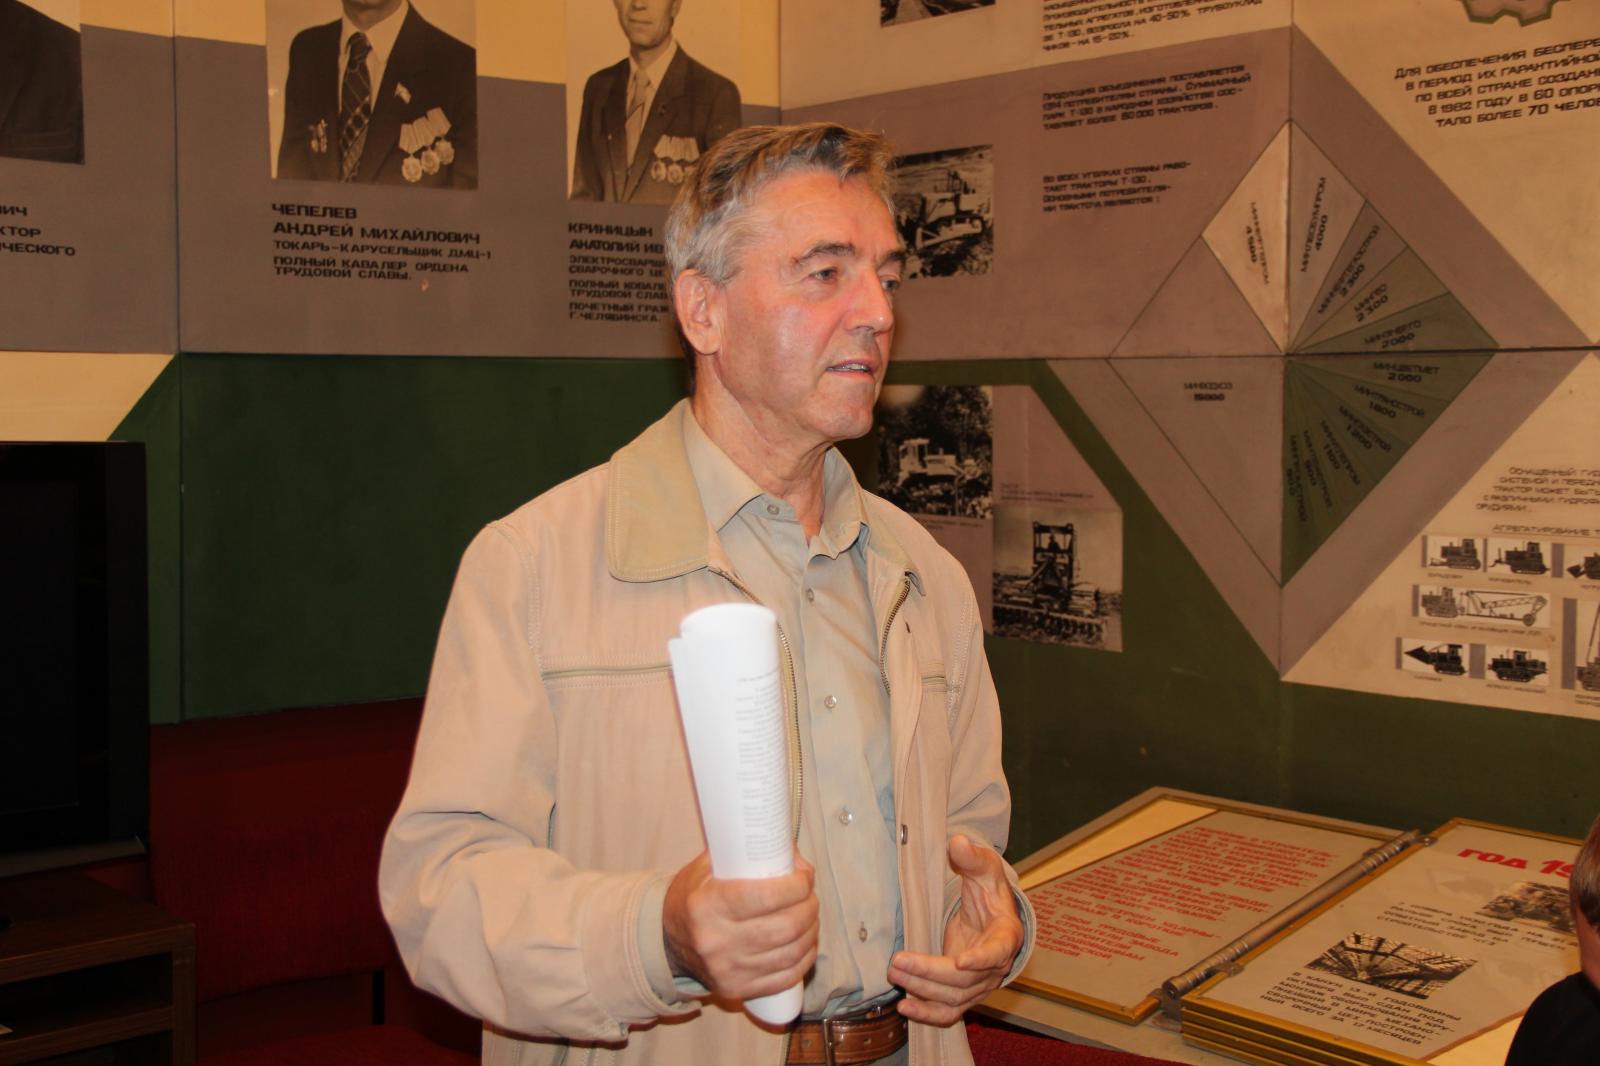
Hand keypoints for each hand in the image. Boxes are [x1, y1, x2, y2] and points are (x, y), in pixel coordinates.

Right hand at [662, 848, 818, 1000]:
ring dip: (811, 931)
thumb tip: (789, 849)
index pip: (764, 896)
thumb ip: (744, 854)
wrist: (666, 942)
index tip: (804, 876)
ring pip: (790, 953)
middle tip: (810, 895)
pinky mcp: (737, 990)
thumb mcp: (706, 867)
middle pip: (784, 927)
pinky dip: (804, 959)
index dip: (796, 886)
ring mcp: (728, 970)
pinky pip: (785, 978)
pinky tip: (806, 944)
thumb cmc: (693, 897)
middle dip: (808, 907)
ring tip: (811, 916)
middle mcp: (716, 941)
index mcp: (707, 905)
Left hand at [887, 833, 1022, 1025]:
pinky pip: (949, 1012)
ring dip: (923, 990)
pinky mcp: (963, 993)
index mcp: (1007, 935)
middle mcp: (996, 966)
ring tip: (894, 974)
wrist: (992, 914)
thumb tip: (957, 842)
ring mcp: (980, 984)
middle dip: (930, 972)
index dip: (980, 959)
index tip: (960, 961)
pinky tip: (905, 1009)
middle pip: (965, 980)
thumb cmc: (989, 890)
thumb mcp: (984, 868)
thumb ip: (972, 857)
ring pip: (954, 998)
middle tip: (898, 961)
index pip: (997, 952)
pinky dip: (928, 1014)